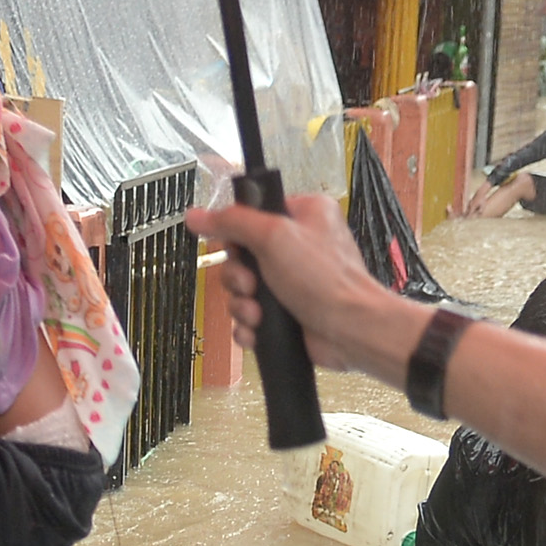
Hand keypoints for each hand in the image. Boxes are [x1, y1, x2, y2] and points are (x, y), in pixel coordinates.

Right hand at [186, 194, 398, 376]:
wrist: (349, 330)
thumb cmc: (326, 279)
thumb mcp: (273, 237)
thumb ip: (232, 222)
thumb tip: (196, 215)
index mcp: (302, 215)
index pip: (251, 215)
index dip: (237, 236)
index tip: (237, 249)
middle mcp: (298, 246)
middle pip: (241, 256)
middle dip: (238, 277)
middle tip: (251, 285)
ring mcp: (292, 282)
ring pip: (243, 289)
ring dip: (242, 304)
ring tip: (257, 313)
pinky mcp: (287, 313)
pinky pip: (251, 316)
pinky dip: (249, 325)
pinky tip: (258, 329)